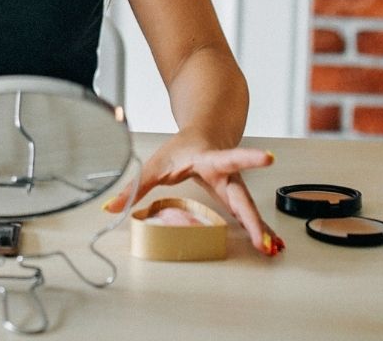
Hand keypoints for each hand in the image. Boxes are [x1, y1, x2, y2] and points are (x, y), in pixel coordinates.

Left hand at [103, 132, 282, 256]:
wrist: (208, 133)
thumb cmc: (182, 148)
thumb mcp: (154, 164)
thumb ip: (134, 186)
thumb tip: (109, 208)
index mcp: (209, 159)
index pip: (228, 159)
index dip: (247, 158)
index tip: (268, 158)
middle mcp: (227, 174)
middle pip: (243, 196)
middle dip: (253, 218)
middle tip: (264, 238)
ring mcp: (235, 187)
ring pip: (250, 209)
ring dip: (261, 229)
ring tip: (272, 249)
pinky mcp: (237, 198)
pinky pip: (250, 215)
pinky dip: (261, 230)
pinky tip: (273, 245)